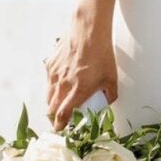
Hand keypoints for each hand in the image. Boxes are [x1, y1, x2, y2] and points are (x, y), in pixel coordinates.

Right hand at [45, 11, 117, 131]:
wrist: (88, 30)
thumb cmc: (102, 54)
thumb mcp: (111, 78)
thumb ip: (109, 95)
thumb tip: (106, 103)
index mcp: (78, 91)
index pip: (63, 115)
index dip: (60, 125)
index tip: (60, 130)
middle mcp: (63, 85)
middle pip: (52, 109)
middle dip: (54, 117)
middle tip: (60, 119)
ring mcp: (55, 74)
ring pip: (48, 96)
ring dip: (53, 103)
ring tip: (60, 103)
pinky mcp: (51, 64)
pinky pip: (48, 81)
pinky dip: (52, 86)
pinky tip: (61, 83)